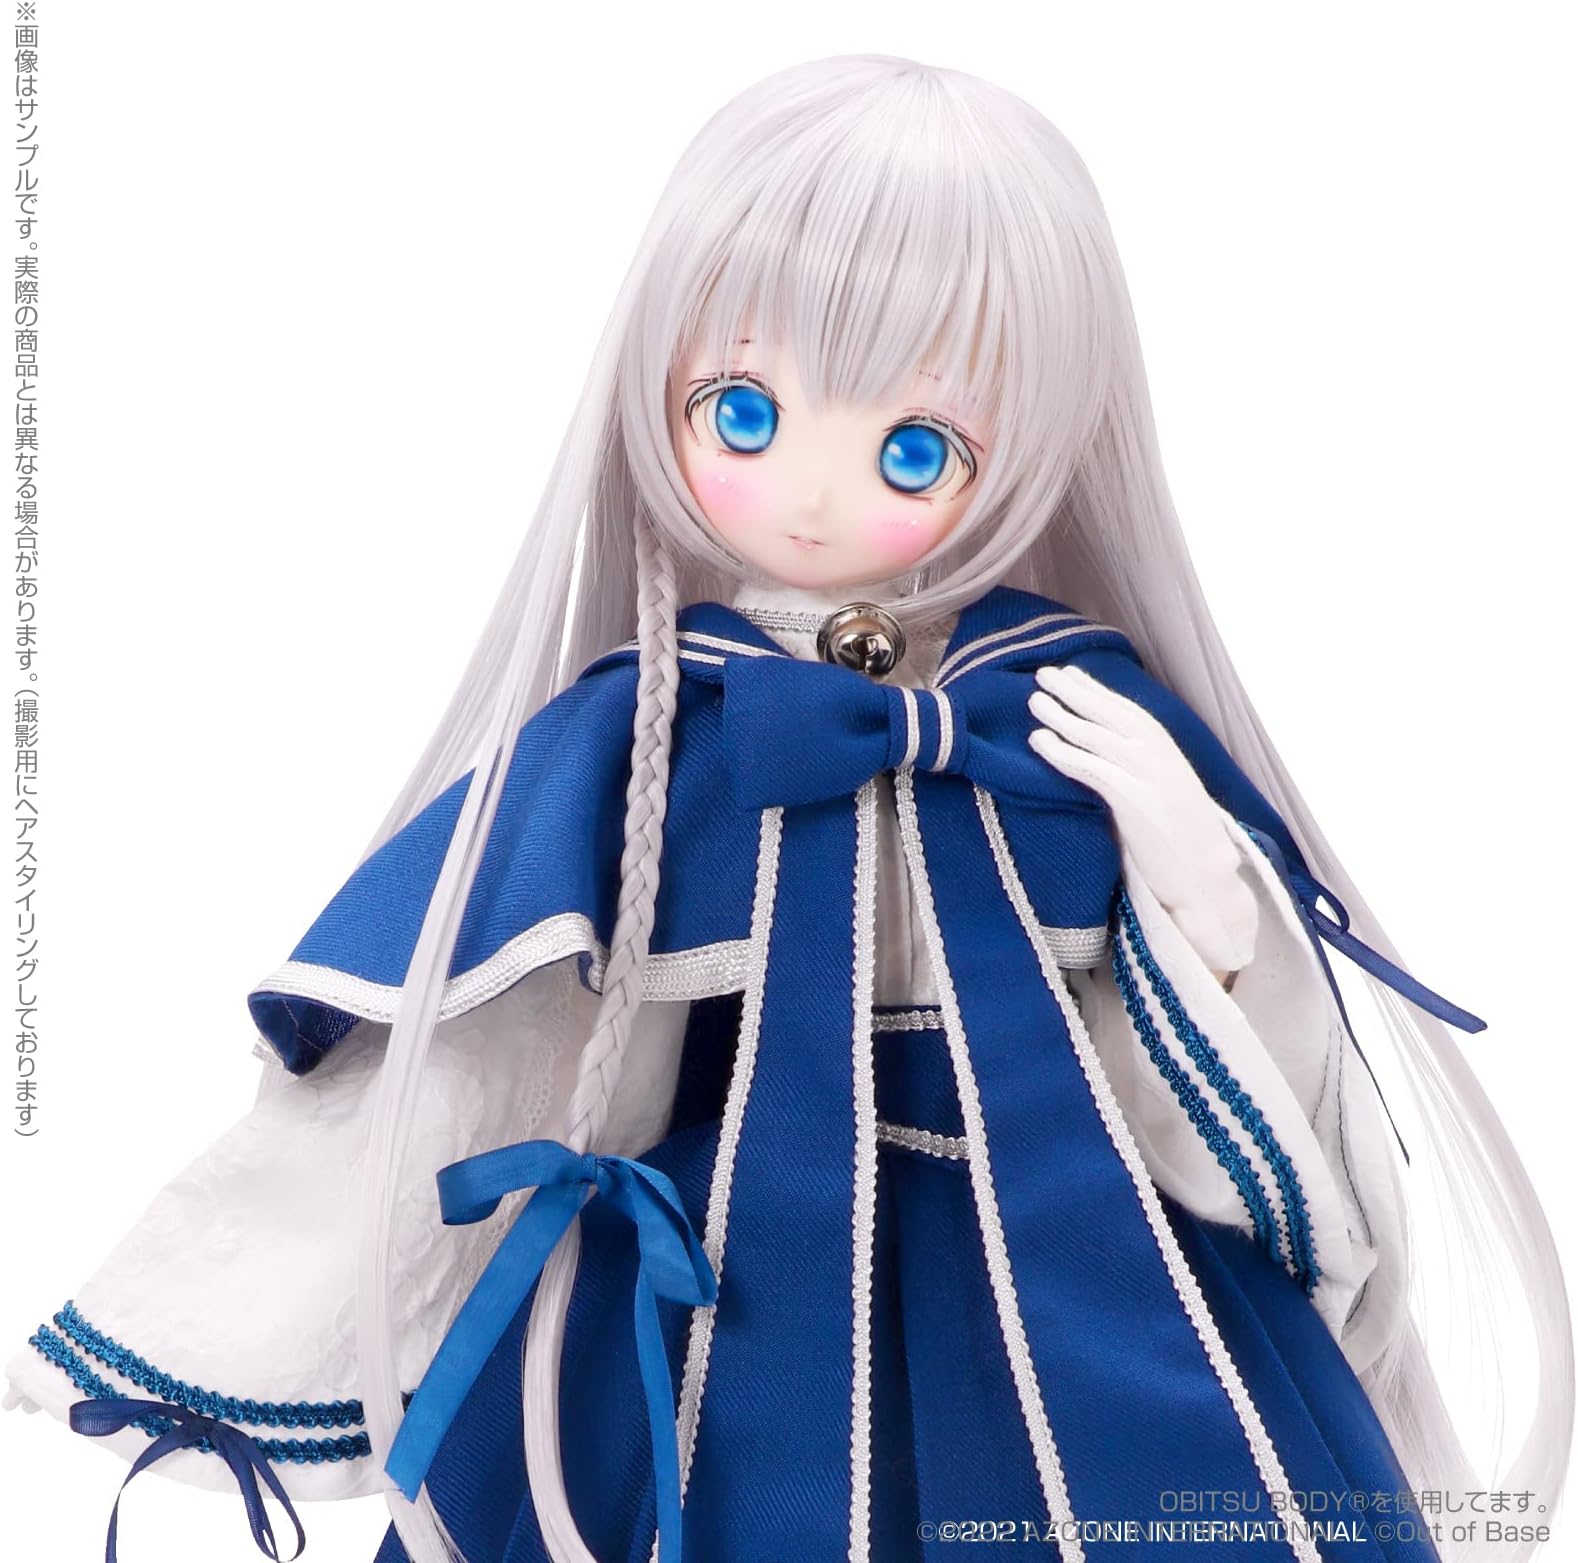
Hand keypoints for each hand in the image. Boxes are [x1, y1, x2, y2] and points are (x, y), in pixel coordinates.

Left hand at [1028, 664, 1257, 973]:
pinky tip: (1039, 741)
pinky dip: (1062, 752)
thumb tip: (1110, 759)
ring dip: (1062, 715)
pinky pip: (1090, 768)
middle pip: (1110, 713)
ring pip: (1096, 736)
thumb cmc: (1185, 845)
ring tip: (1035, 701)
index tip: (1073, 674)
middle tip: (1044, 673)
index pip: (1129, 711)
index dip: (1099, 691)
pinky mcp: (1133, 801)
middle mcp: (1160, 756)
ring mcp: (1148, 776)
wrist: (1208, 879)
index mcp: (1170, 753)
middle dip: (1076, 691)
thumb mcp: (1169, 795)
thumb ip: (1144, 773)